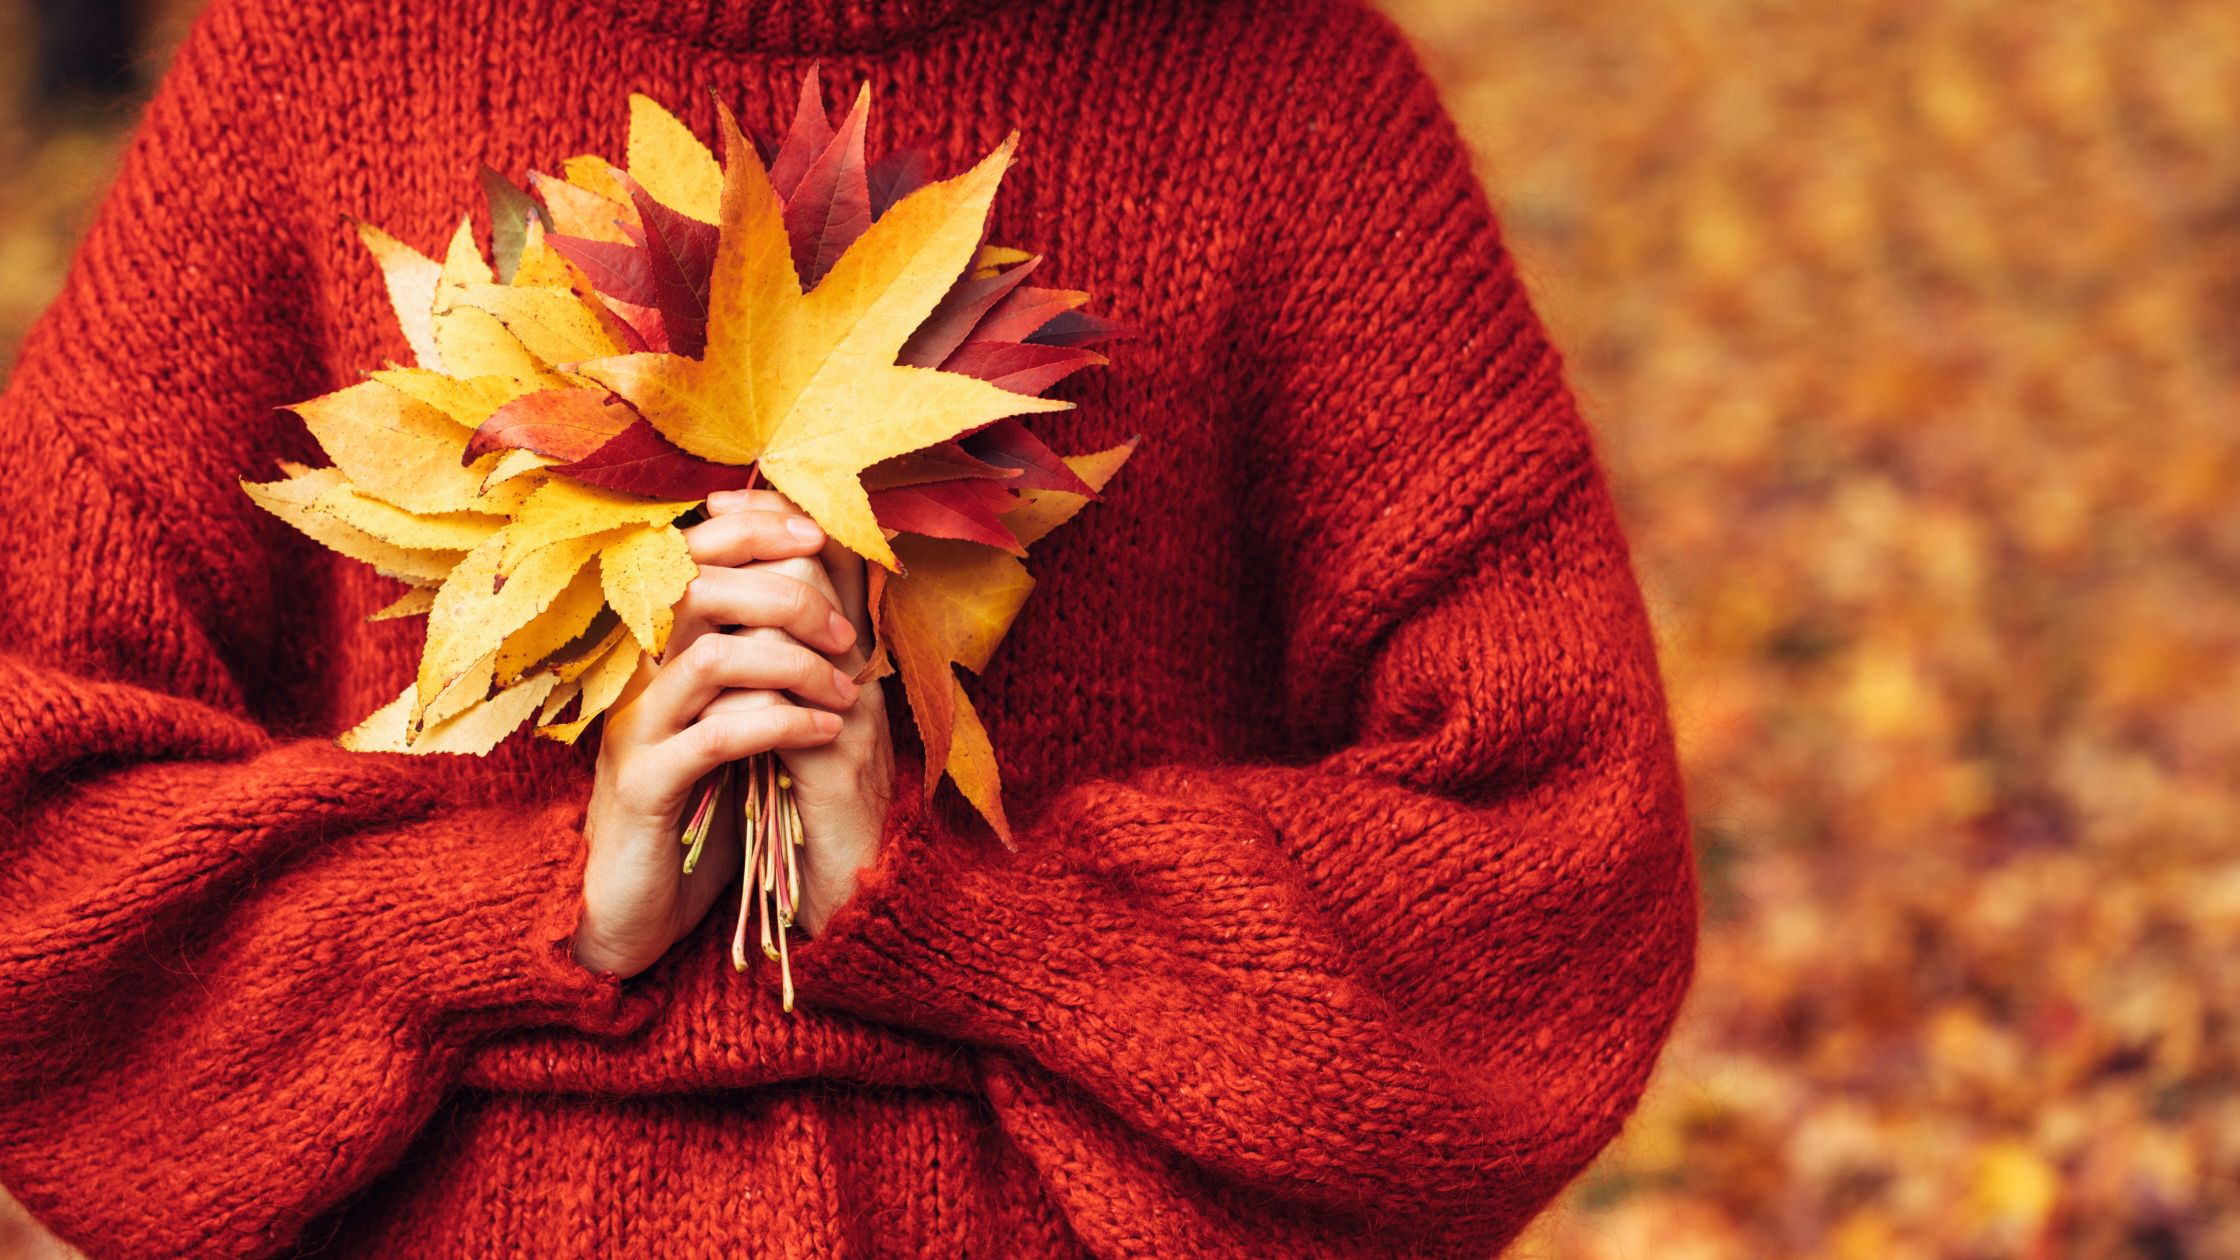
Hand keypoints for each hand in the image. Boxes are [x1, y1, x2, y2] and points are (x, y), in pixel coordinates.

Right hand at [574, 493, 861, 978]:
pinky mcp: (645, 786)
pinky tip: (824, 732)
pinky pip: (715, 736)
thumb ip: (762, 657)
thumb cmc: (701, 808)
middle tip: (848, 634)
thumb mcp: (737, 721)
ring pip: (711, 656)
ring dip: (794, 662)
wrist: (639, 904)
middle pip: (700, 590)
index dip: (752, 530)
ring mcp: (638, 729)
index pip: (694, 557)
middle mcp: (641, 677)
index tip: (818, 534)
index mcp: (662, 652)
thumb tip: (825, 585)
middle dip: (788, 594)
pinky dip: (781, 723)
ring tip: (845, 691)